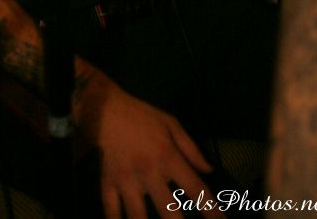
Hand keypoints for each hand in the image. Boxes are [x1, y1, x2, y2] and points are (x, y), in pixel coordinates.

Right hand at [78, 77, 213, 217]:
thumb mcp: (171, 124)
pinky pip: (111, 211)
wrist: (105, 109)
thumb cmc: (141, 117)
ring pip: (138, 217)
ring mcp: (127, 181)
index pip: (195, 189)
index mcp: (168, 157)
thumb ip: (191, 149)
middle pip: (168, 211)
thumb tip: (209, 171)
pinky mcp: (108, 184)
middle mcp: (149, 173)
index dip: (211, 210)